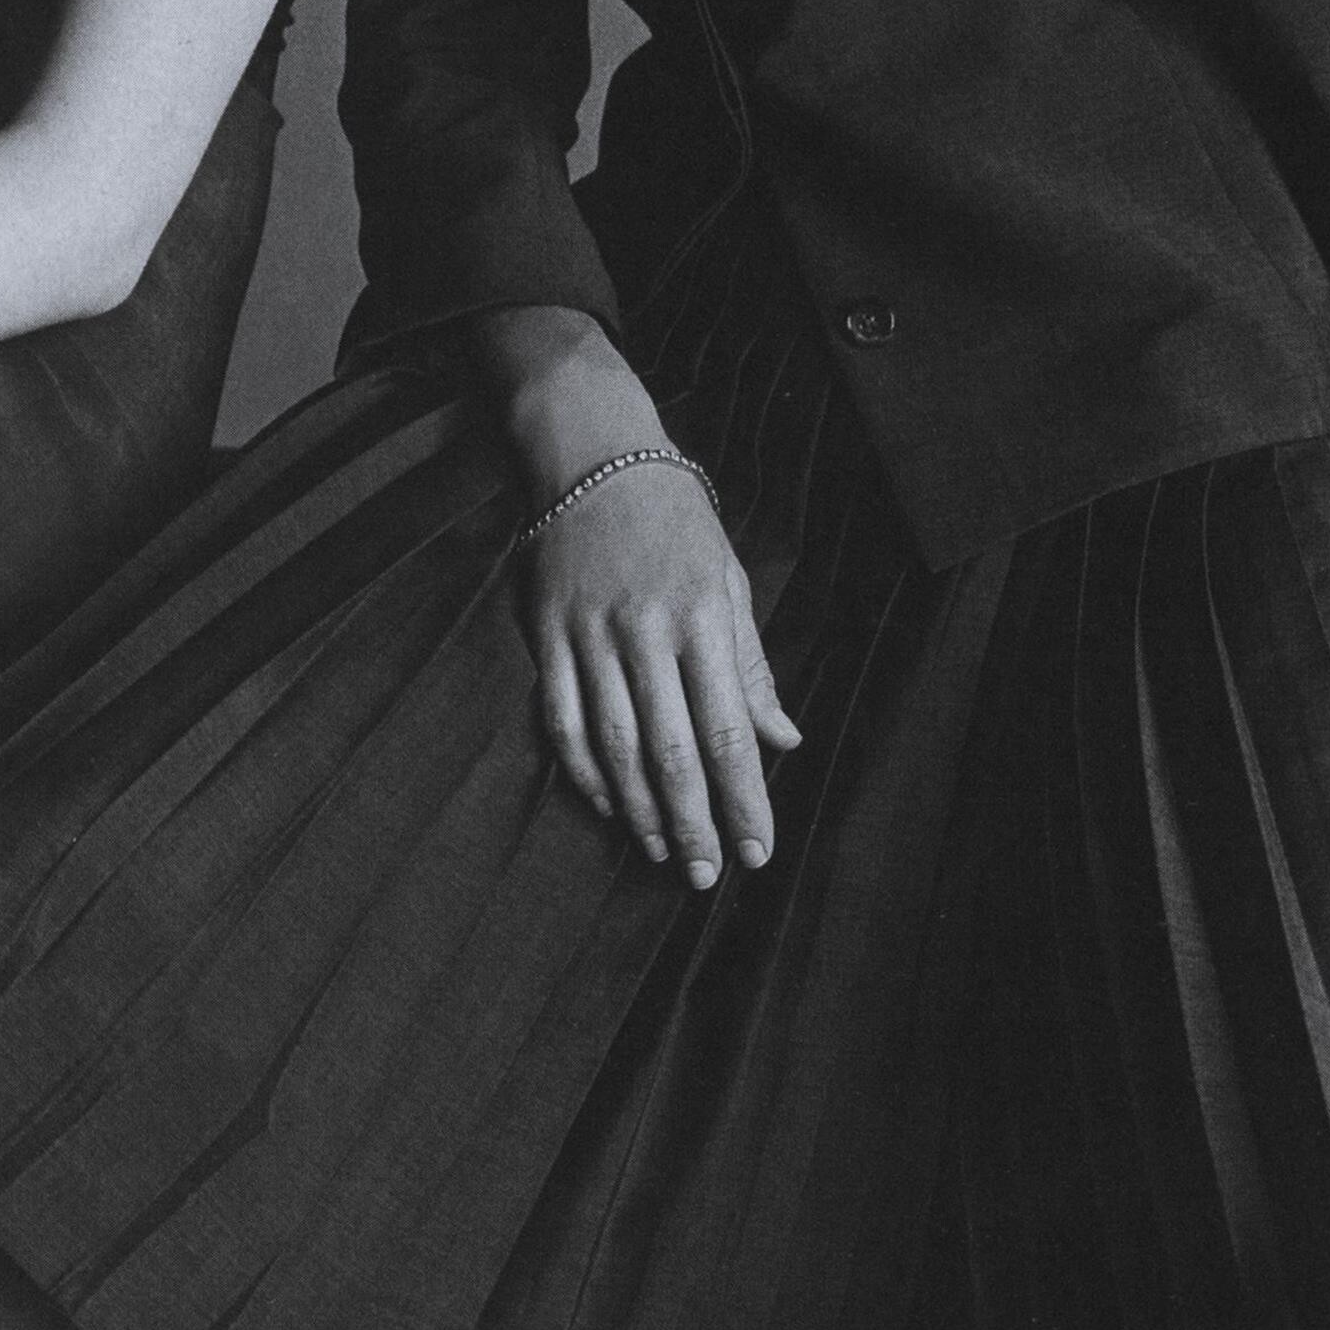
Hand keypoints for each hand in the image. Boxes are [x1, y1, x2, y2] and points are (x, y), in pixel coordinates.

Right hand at [520, 463, 801, 889]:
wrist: (592, 455)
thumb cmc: (674, 520)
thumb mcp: (727, 580)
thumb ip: (751, 667)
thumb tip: (782, 741)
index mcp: (700, 617)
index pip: (727, 728)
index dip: (743, 797)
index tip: (758, 848)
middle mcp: (644, 630)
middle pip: (671, 749)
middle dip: (694, 822)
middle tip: (708, 874)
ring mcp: (589, 634)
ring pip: (614, 744)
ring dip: (640, 809)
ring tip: (662, 853)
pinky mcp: (547, 634)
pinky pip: (563, 718)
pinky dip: (584, 770)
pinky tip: (608, 804)